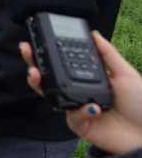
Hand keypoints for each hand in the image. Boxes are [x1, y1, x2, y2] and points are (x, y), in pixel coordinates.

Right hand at [21, 34, 141, 154]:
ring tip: (36, 75)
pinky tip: (93, 108)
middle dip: (34, 63)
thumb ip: (108, 53)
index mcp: (87, 77)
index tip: (38, 39)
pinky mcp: (79, 124)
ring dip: (40, 84)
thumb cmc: (141, 104)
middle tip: (27, 50)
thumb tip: (94, 32)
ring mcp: (76, 107)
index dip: (49, 51)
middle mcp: (79, 91)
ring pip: (50, 95)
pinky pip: (70, 115)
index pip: (63, 62)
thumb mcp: (125, 73)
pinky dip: (80, 111)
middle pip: (50, 76)